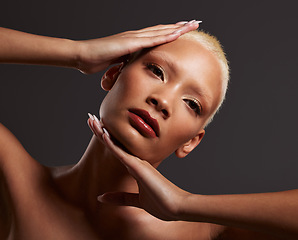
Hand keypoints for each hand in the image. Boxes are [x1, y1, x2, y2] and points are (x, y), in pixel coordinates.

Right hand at [77, 20, 200, 73]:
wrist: (83, 56)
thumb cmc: (97, 60)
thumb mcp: (117, 63)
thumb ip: (126, 63)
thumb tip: (131, 68)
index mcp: (133, 41)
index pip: (156, 35)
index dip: (171, 32)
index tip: (183, 31)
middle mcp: (135, 36)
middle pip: (162, 30)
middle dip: (179, 27)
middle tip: (194, 23)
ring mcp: (133, 38)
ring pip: (160, 32)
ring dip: (177, 28)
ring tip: (191, 25)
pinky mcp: (129, 43)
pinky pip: (151, 40)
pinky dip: (165, 36)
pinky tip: (176, 34)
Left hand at [87, 114, 190, 220]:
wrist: (177, 207)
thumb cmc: (161, 203)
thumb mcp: (135, 201)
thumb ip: (118, 198)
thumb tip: (100, 197)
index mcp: (135, 167)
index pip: (116, 149)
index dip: (105, 138)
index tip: (96, 128)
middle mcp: (135, 161)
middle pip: (114, 142)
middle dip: (101, 130)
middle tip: (90, 118)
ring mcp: (137, 162)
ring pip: (115, 144)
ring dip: (102, 131)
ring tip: (91, 119)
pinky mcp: (139, 167)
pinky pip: (121, 153)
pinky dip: (111, 143)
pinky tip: (102, 134)